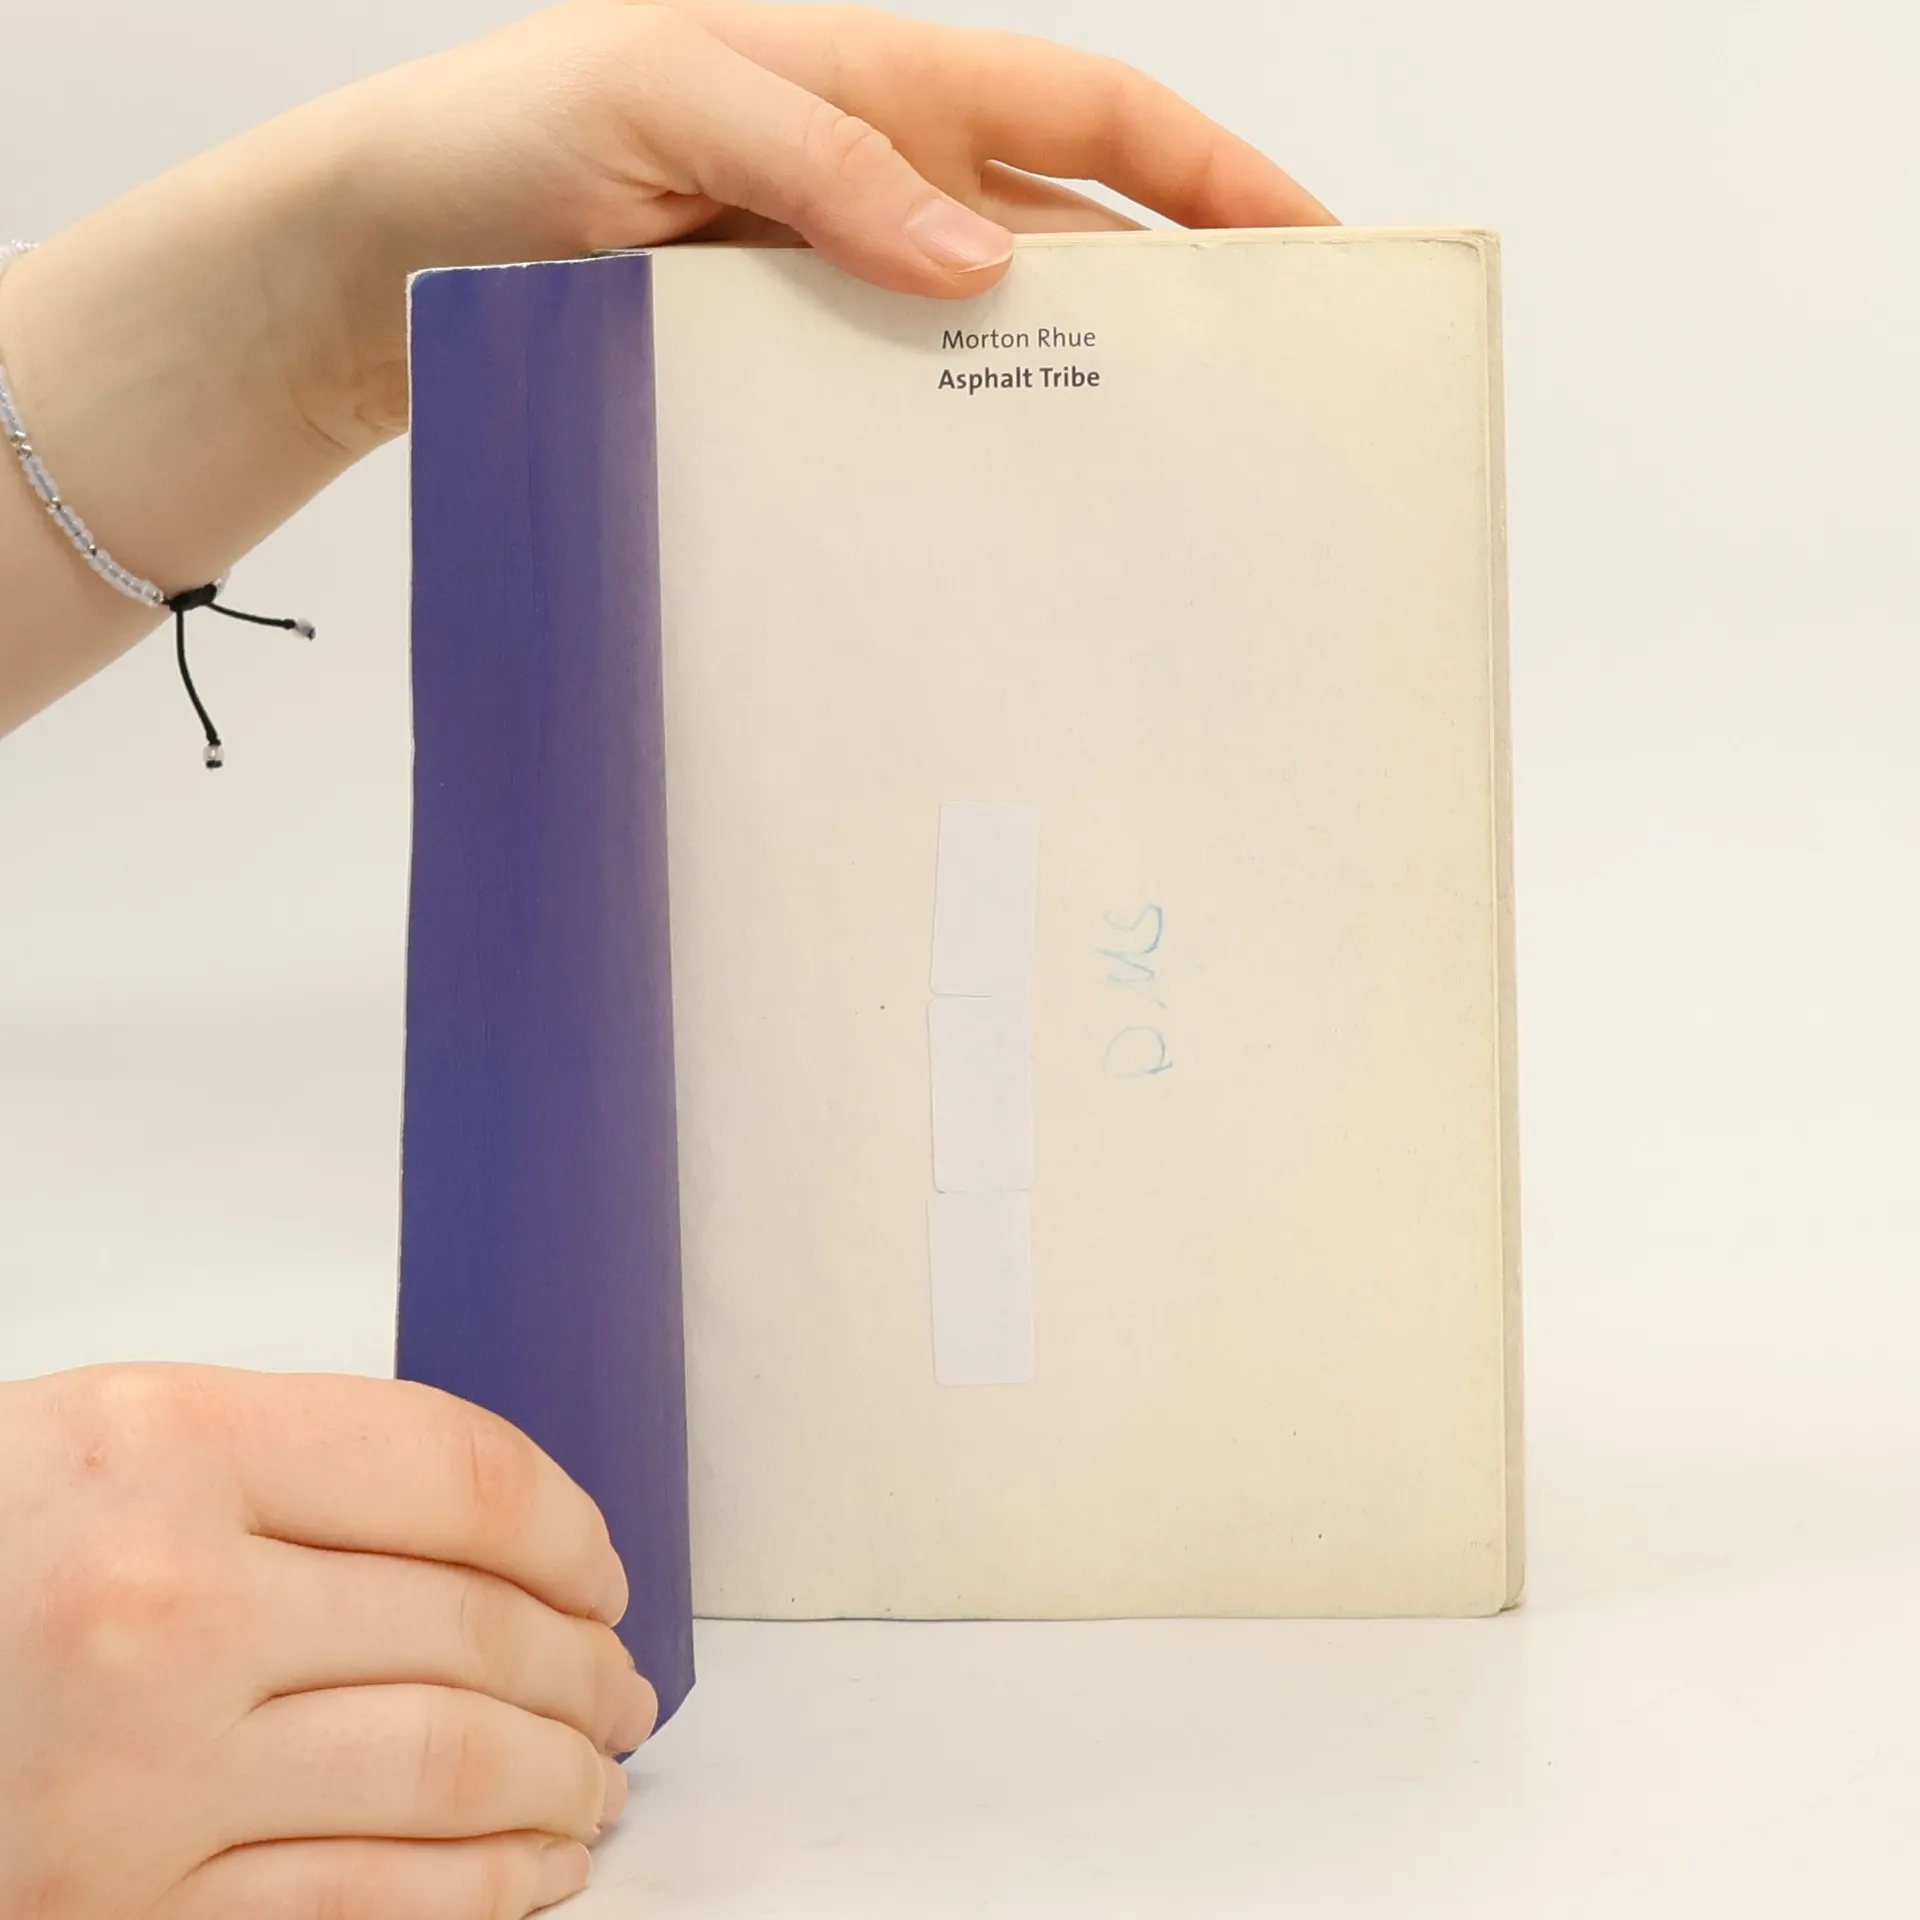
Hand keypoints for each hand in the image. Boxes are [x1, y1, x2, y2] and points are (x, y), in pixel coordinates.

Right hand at [0, 1365, 655, 1918]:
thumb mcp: (109, 1444)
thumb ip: (297, 1472)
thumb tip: (503, 1542)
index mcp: (163, 1447)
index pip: (455, 1473)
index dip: (567, 1524)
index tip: (602, 1566)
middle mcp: (157, 1606)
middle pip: (471, 1626)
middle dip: (584, 1663)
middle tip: (623, 1681)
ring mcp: (132, 1781)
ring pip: (444, 1770)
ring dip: (559, 1778)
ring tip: (600, 1775)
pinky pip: (359, 1908)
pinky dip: (479, 1892)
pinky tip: (531, 1869)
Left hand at [306, 0, 1333, 444]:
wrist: (375, 262)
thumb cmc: (498, 139)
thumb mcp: (659, 100)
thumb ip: (819, 159)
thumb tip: (975, 258)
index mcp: (877, 87)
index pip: (1090, 119)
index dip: (1212, 177)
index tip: (1312, 244)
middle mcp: (878, 196)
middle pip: (1071, 249)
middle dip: (1175, 314)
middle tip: (1258, 410)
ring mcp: (836, 300)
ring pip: (990, 354)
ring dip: (1065, 410)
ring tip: (1146, 496)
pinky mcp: (786, 387)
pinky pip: (896, 422)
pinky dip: (950, 463)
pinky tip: (986, 522)